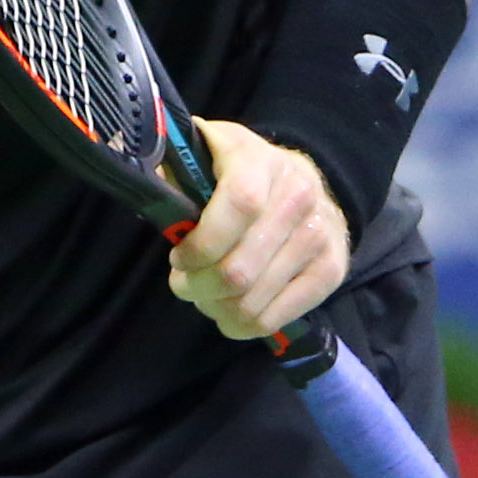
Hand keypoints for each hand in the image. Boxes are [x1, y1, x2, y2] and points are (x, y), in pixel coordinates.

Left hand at [166, 118, 350, 338]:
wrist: (301, 179)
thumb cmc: (235, 170)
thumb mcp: (203, 152)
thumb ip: (172, 171)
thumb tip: (145, 192)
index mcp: (260, 160)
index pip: (239, 205)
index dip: (202, 244)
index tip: (178, 258)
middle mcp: (299, 195)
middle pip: (240, 269)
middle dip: (198, 287)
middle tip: (183, 284)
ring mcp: (320, 235)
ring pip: (253, 301)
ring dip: (216, 308)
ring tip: (205, 295)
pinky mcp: (332, 270)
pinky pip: (277, 318)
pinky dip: (243, 325)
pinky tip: (228, 310)